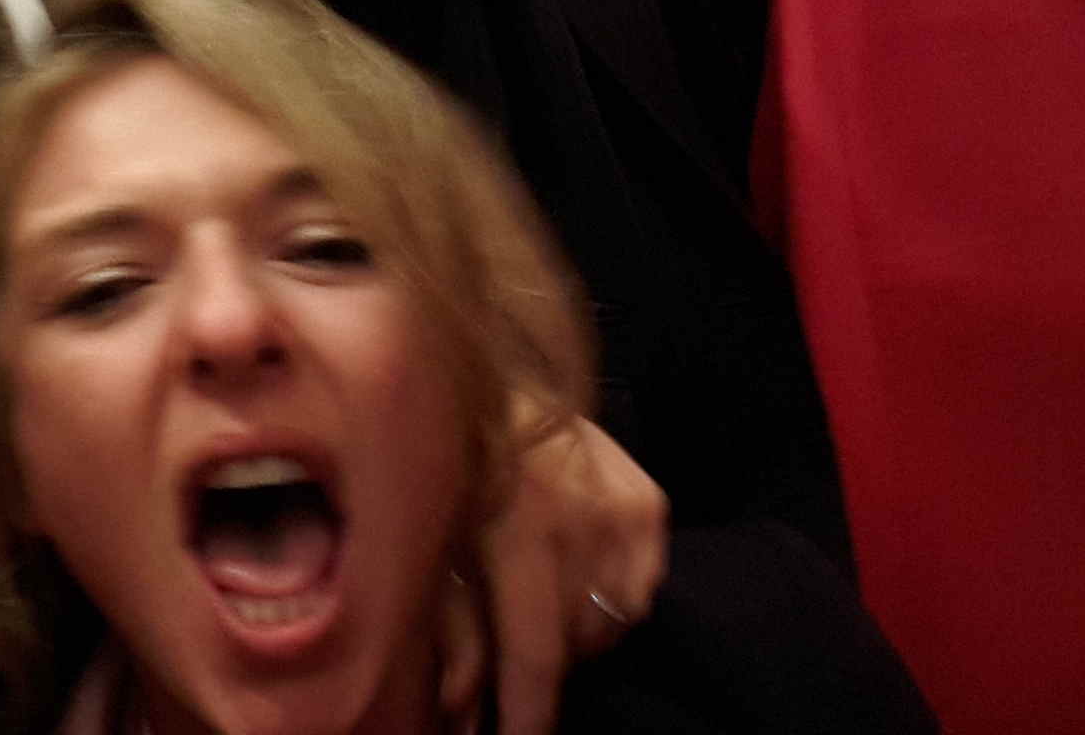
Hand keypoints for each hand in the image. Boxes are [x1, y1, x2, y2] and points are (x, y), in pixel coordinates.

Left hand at [480, 406, 667, 734]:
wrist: (497, 383)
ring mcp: (626, 510)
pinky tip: (571, 566)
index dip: (529, 714)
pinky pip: (637, 591)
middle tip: (509, 636)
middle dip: (541, 659)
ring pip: (611, 623)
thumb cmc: (449, 467)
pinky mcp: (650, 503)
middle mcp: (584, 518)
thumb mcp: (433, 543)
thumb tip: (459, 714)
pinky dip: (606, 596)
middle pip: (575, 643)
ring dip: (575, 627)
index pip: (536, 652)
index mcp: (520, 525)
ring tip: (536, 591)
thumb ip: (451, 630)